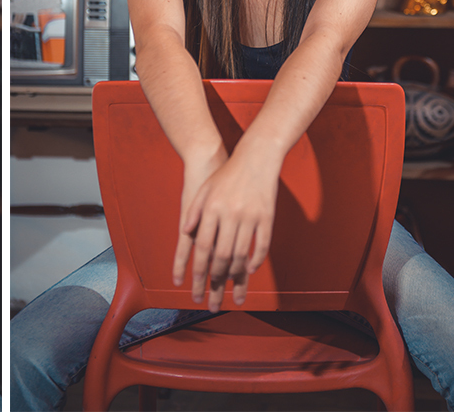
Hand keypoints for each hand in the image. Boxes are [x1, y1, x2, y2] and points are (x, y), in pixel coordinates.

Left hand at [173, 146, 278, 311]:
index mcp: (211, 208)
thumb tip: (186, 234)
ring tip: (231, 289)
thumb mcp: (205, 189)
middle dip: (216, 279)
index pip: (202, 246)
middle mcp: (229, 214)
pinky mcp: (267, 216)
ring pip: (241, 253)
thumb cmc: (226, 174)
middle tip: (213, 296)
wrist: (255, 156)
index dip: (199, 269)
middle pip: (221, 254)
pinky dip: (256, 259)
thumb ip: (194, 211)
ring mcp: (250, 215)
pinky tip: (250, 270)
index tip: (196, 286)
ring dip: (235, 274)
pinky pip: (262, 244)